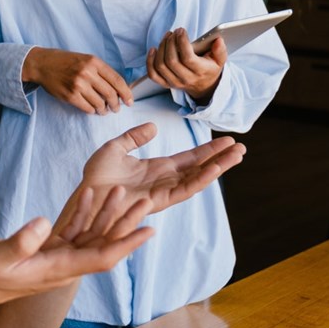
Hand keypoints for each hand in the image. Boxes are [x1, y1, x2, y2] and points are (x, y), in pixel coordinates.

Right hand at [0, 186, 153, 313]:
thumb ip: (20, 243)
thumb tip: (43, 222)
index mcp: (58, 269)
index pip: (102, 257)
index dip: (126, 243)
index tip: (149, 230)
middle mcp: (64, 265)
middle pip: (103, 243)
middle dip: (126, 223)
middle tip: (146, 200)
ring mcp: (57, 258)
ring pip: (91, 235)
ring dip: (107, 214)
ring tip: (121, 190)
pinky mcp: (47, 251)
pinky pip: (73, 230)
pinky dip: (83, 213)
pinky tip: (89, 194)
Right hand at [25, 47, 131, 113]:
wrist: (43, 64)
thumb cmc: (66, 62)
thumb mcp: (86, 59)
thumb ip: (101, 71)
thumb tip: (118, 88)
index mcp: (94, 62)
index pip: (117, 80)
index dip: (126, 93)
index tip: (129, 101)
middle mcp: (87, 73)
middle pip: (110, 94)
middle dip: (116, 104)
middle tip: (116, 108)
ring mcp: (78, 85)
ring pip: (99, 103)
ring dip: (104, 110)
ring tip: (103, 110)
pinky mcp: (70, 96)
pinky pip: (87, 108)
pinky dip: (92, 111)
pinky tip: (92, 109)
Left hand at [70, 123, 245, 217]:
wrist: (87, 195)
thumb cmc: (96, 176)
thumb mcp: (115, 148)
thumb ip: (134, 137)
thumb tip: (153, 127)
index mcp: (158, 168)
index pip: (190, 157)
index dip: (208, 150)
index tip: (227, 141)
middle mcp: (165, 180)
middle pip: (200, 167)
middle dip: (221, 158)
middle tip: (241, 148)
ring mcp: (164, 191)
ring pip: (198, 178)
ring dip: (218, 167)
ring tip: (237, 156)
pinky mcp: (160, 201)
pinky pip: (185, 189)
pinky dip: (201, 179)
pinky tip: (215, 168)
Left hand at [147, 29, 226, 102]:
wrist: (204, 86)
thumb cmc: (210, 68)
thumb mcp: (219, 60)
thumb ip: (220, 50)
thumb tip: (218, 40)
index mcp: (200, 72)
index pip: (187, 58)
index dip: (182, 42)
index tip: (181, 30)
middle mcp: (186, 79)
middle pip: (171, 61)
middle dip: (170, 43)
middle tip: (173, 32)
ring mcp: (175, 82)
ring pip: (161, 65)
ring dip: (161, 48)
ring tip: (167, 36)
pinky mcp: (166, 84)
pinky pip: (153, 74)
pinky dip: (149, 61)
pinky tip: (153, 49)